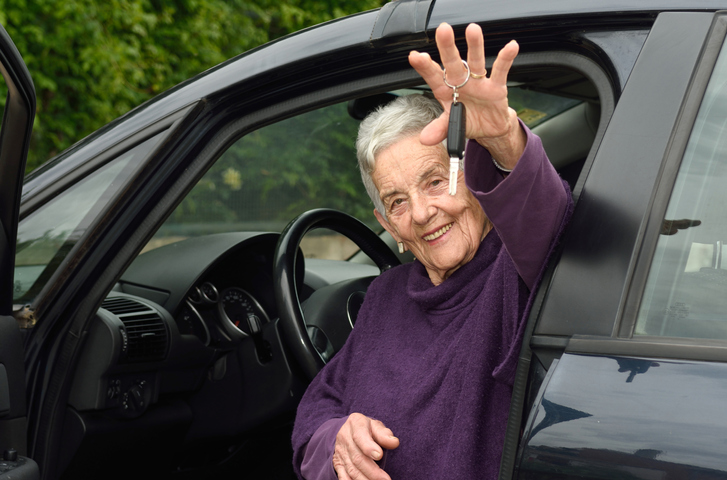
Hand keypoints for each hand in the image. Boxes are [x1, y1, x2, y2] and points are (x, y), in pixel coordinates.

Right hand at [332, 413, 399, 479]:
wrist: (348, 431)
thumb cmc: (367, 429)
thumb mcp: (376, 425)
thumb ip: (384, 434)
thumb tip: (394, 442)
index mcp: (355, 423)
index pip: (360, 436)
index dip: (368, 447)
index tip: (379, 455)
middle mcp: (345, 438)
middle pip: (357, 458)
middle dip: (372, 471)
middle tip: (386, 479)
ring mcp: (340, 452)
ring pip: (351, 470)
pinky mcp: (338, 464)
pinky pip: (344, 477)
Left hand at [409, 23, 525, 167]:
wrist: (489, 127)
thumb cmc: (467, 120)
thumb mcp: (452, 126)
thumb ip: (439, 129)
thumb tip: (424, 139)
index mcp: (447, 91)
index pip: (434, 77)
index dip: (424, 67)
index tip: (415, 56)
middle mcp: (461, 82)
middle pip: (453, 63)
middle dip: (447, 48)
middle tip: (443, 30)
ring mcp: (479, 82)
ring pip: (476, 61)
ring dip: (475, 46)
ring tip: (473, 29)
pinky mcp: (497, 87)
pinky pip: (501, 71)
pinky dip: (506, 59)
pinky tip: (511, 46)